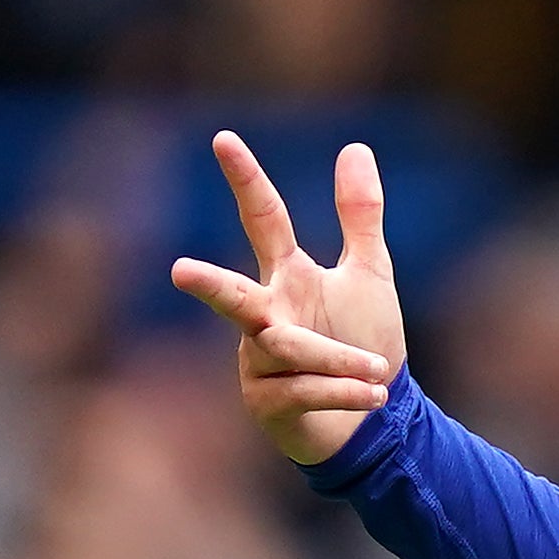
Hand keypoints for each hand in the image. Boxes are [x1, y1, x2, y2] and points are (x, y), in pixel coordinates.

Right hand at [174, 131, 407, 468]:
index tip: (224, 139)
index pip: (263, 220)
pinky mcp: (266, 405)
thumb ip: (360, 217)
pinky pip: (304, 390)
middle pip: (233, 297)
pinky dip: (344, 389)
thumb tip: (354, 147)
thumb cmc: (363, 342)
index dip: (245, 180)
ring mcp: (258, 364)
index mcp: (287, 278)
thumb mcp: (370, 275)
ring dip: (339, 358)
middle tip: (179, 272)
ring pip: (290, 350)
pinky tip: (374, 394)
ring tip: (378, 370)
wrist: (374, 419)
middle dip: (210, 286)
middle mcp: (264, 317)